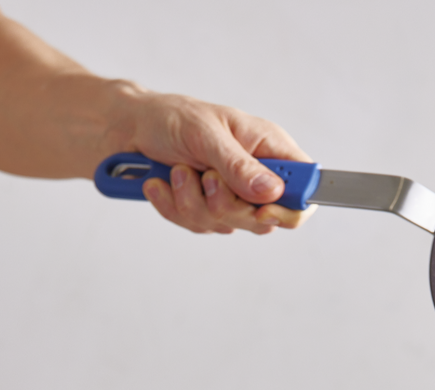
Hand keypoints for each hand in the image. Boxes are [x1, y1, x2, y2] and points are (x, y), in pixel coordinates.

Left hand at [123, 92, 315, 234]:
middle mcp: (255, 176)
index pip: (304, 190)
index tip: (262, 210)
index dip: (290, 209)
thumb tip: (272, 191)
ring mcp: (231, 196)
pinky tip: (162, 183)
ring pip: (226, 225)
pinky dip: (173, 206)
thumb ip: (238, 164)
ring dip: (192, 201)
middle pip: (264, 220)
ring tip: (176, 171)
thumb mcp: (206, 133)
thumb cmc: (171, 118)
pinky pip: (198, 227)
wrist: (130, 129)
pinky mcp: (205, 209)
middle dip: (226, 204)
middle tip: (205, 177)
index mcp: (268, 148)